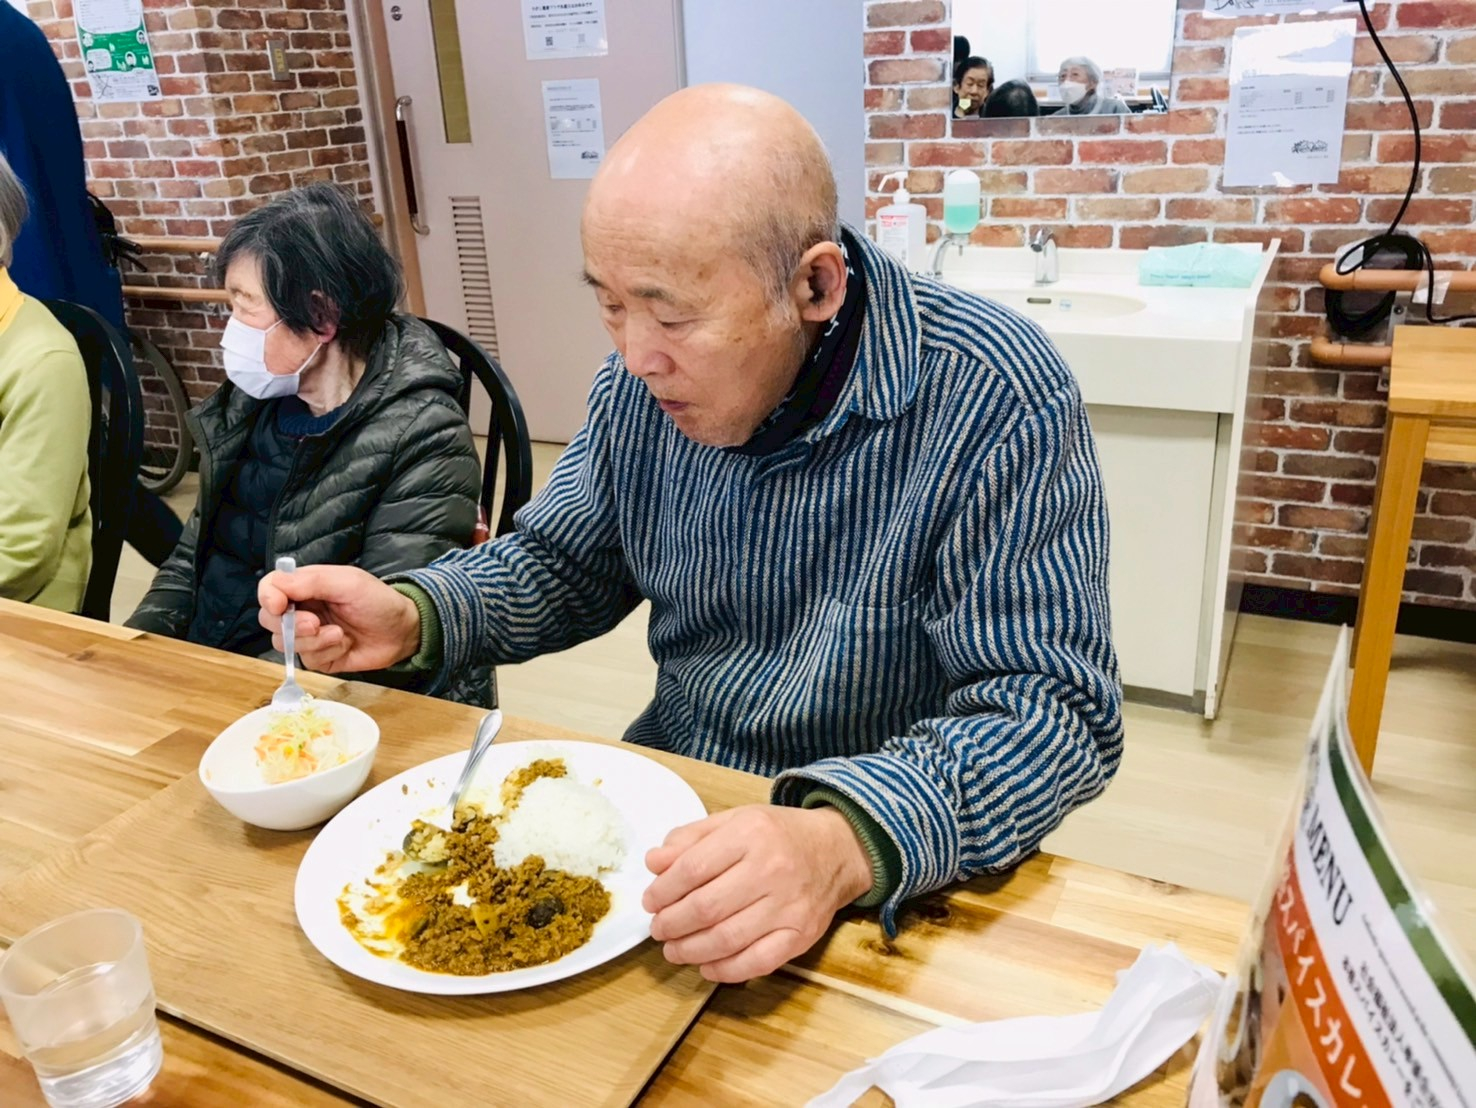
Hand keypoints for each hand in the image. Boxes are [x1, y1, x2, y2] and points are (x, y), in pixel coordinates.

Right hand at [257, 565, 421, 673]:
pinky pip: (307, 660)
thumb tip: (274, 588)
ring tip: (339, 633)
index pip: (270, 588)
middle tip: (316, 623)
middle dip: (291, 625)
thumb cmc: (378, 600)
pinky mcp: (320, 657)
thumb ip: (310, 582)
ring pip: (284, 643)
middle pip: (269, 620)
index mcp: (306, 586)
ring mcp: (309, 636)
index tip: (280, 606)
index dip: (268, 598)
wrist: (403, 631)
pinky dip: (327, 652)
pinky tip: (345, 644)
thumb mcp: (347, 582)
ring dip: (313, 640)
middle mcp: (302, 610)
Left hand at [643, 804, 873, 982]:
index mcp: (750, 834)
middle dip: (671, 924)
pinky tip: (706, 966)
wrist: (837, 851)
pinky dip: (725, 970)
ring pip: (726, 939)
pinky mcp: (801, 935)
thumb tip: (653, 862)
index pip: (692, 869)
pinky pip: (757, 962)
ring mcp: (789, 906)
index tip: (650, 901)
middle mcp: (771, 869)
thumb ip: (691, 838)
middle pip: (706, 908)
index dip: (663, 891)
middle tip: (658, 928)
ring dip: (690, 950)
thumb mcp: (734, 820)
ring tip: (673, 949)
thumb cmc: (778, 835)